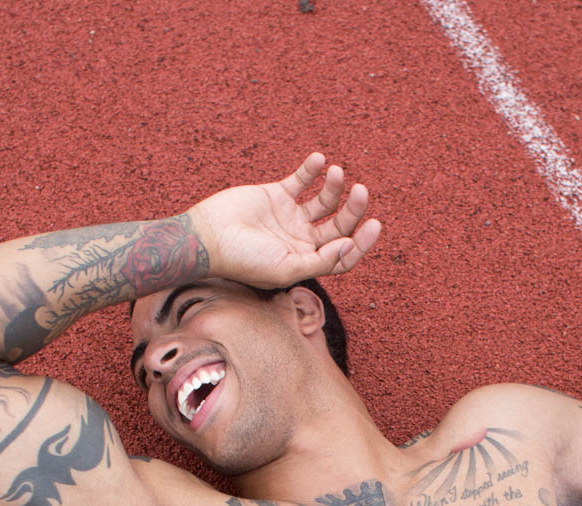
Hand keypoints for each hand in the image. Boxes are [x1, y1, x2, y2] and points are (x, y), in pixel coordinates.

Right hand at [186, 153, 382, 287]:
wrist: (207, 237)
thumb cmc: (244, 261)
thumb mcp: (285, 268)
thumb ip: (319, 260)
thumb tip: (348, 246)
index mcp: (306, 261)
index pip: (343, 253)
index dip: (361, 242)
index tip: (374, 224)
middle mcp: (301, 239)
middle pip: (338, 224)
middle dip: (353, 209)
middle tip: (360, 191)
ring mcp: (290, 216)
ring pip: (323, 200)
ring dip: (334, 186)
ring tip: (336, 172)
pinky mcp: (276, 195)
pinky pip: (301, 180)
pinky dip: (312, 169)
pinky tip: (319, 161)